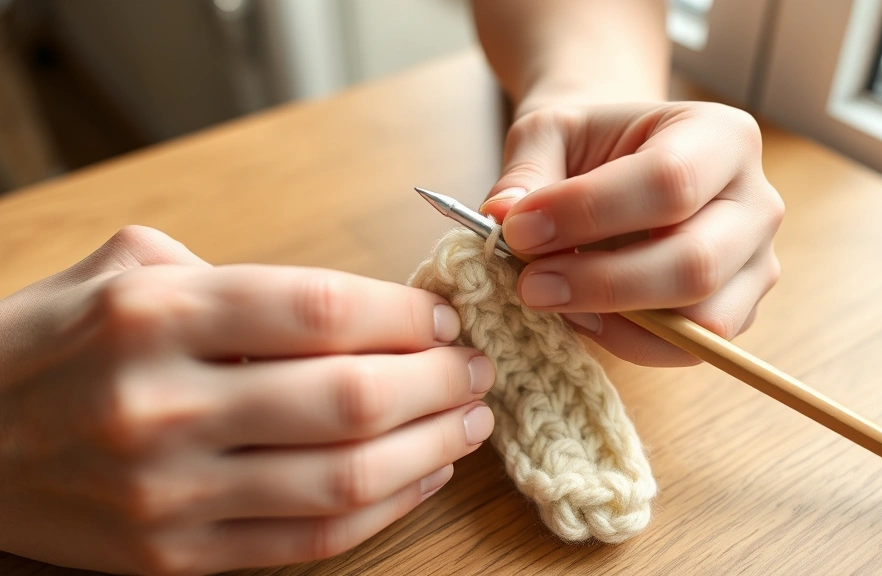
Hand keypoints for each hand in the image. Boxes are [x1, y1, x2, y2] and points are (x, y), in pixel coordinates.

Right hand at [0, 226, 494, 574]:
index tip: (442, 318)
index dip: (404, 314)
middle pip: (349, 396)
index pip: (322, 309)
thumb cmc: (55, 341)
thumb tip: (364, 308)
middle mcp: (164, 404)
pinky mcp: (175, 556)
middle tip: (476, 370)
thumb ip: (237, 276)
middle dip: (438, 382)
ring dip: (430, 448)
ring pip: (342, 477)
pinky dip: (384, 508)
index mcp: (155, 314)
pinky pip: (308, 537)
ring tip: (469, 421)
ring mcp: (169, 492)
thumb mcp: (126, 270)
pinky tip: (421, 477)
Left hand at [481, 102, 783, 366]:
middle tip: (528, 283)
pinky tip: (580, 313)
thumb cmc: (591, 146)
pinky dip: (627, 341)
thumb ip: (526, 172)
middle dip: (601, 283)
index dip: (589, 213)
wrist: (618, 166)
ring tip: (553, 297)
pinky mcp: (737, 312)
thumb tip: (502, 218)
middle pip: (695, 261)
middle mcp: (756, 202)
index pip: (669, 182)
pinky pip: (688, 348)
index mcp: (721, 136)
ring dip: (614, 320)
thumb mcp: (549, 135)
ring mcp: (756, 264)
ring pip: (700, 319)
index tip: (518, 229)